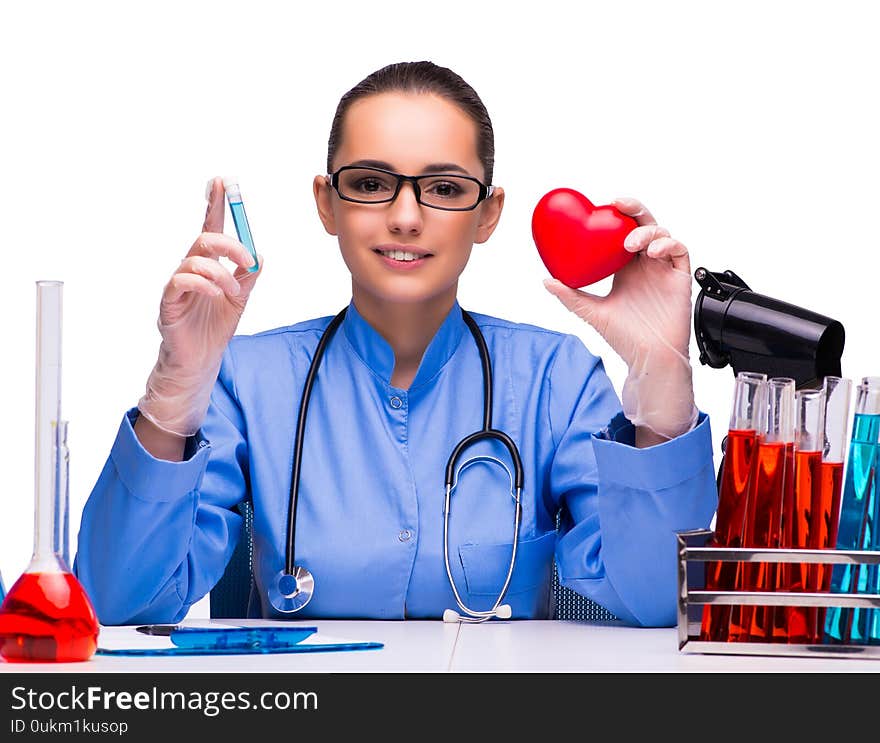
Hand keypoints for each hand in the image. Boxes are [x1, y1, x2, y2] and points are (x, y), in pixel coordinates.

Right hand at [137, 176, 262, 436]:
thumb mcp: (239, 298)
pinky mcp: (169, 303)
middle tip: (247, 261)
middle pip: (204, 239)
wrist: (201, 360)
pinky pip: (180, 282)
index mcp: (207, 266)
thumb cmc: (214, 328)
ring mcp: (177, 285)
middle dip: (229, 244)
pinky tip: (217, 294)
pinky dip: (203, 284)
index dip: (216, 205)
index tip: (222, 182)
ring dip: (221, 272)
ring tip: (232, 290)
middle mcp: (190, 270)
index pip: (211, 229)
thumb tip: (259, 255)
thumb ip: (247, 276)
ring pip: (194, 260)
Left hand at [544, 196, 696, 440]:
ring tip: (630, 243)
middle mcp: (644, 264)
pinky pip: (679, 250)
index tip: (601, 206)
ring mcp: (663, 269)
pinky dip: (668, 244)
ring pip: (661, 234)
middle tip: (618, 204)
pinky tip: (653, 252)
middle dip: (634, 209)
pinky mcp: (679, 277)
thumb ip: (570, 296)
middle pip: (643, 224)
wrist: (648, 357)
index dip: (615, 216)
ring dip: (647, 231)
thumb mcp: (591, 312)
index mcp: (624, 267)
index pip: (621, 232)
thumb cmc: (623, 337)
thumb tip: (546, 280)